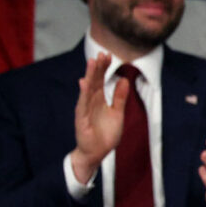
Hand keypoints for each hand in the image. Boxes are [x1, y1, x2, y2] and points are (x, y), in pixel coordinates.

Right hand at [70, 52, 127, 182]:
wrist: (97, 152)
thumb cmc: (106, 134)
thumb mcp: (117, 113)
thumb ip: (120, 97)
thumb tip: (124, 80)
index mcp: (100, 99)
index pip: (101, 80)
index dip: (104, 68)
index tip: (109, 55)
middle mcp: (91, 101)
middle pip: (94, 80)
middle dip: (98, 67)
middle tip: (102, 53)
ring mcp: (85, 109)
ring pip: (88, 89)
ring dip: (90, 75)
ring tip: (92, 62)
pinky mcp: (81, 118)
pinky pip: (83, 103)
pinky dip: (84, 93)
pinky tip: (85, 82)